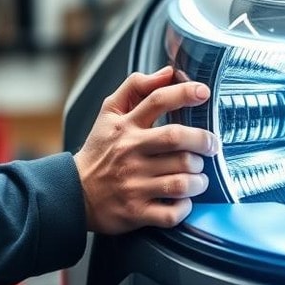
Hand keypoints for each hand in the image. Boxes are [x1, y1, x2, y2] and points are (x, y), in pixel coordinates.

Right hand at [73, 66, 219, 233]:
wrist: (74, 193)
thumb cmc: (100, 152)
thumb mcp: (109, 114)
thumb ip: (136, 88)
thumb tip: (168, 72)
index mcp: (126, 127)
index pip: (157, 101)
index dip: (184, 93)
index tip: (204, 92)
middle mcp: (130, 153)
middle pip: (177, 139)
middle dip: (203, 141)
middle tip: (211, 146)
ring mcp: (133, 184)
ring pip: (181, 180)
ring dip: (199, 179)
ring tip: (198, 176)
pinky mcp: (136, 212)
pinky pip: (171, 213)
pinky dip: (184, 208)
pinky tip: (184, 200)